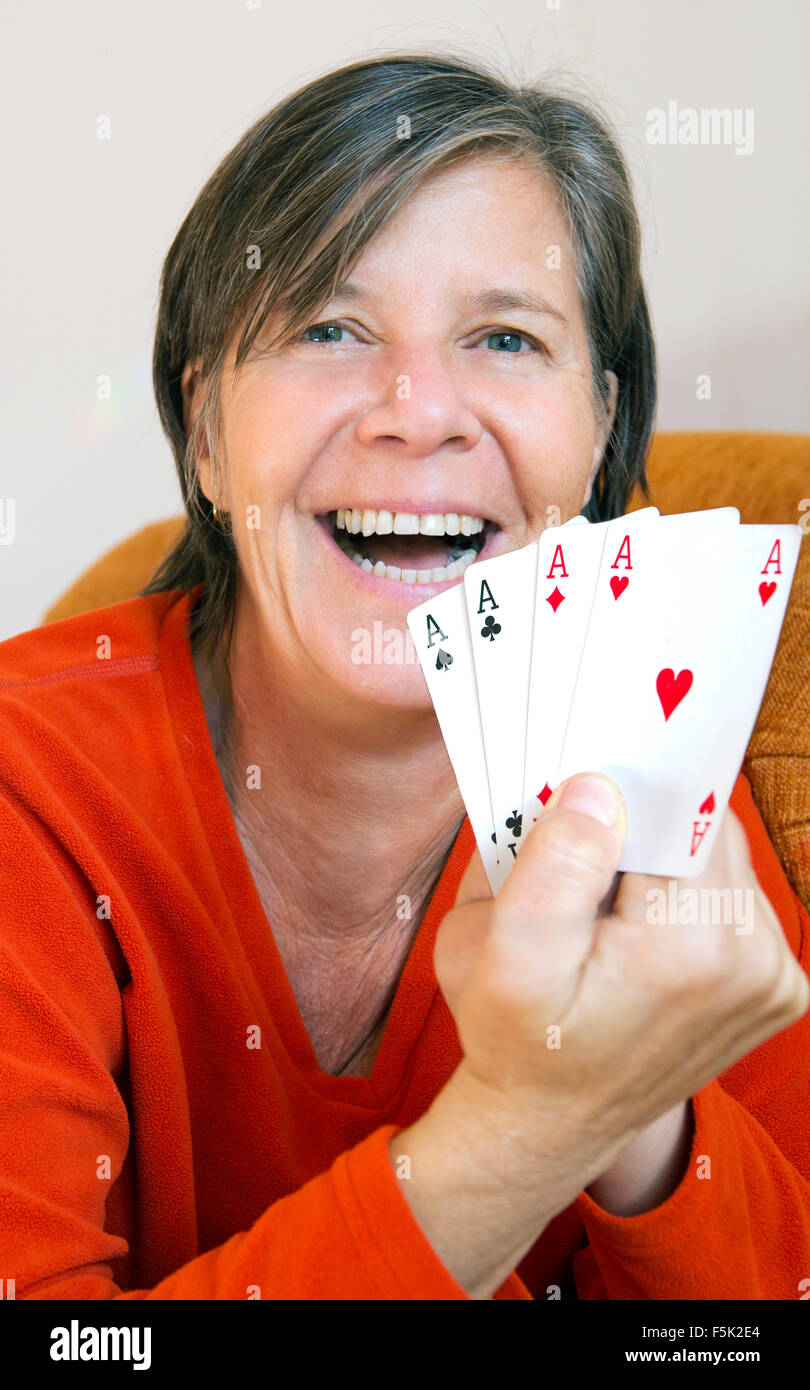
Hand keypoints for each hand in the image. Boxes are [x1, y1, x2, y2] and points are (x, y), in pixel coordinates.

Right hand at [434, 773, 808, 1203]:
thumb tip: (600, 787)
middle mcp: (755, 962)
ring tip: (606, 916)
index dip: (626, 798)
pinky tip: (639, 936)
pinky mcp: (780, 985)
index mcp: (688, 950)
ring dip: (663, 863)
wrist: (552, 1123)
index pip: (681, 808)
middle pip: (706, 826)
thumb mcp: (498, 957)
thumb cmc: (516, 1040)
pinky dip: (685, 897)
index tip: (580, 818)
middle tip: (581, 876)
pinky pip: (733, 895)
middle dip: (641, 832)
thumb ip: (551, 866)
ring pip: (720, 855)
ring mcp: (777, 978)